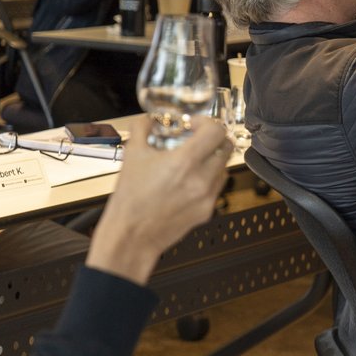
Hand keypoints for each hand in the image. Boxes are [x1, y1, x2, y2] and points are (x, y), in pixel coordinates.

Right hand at [85, 117, 229, 285]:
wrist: (131, 237)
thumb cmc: (130, 200)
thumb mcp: (132, 156)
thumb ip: (142, 130)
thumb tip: (148, 119)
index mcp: (184, 162)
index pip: (215, 131)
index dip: (206, 122)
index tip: (194, 125)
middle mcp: (201, 179)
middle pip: (226, 147)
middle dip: (213, 139)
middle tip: (198, 139)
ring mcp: (207, 197)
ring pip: (224, 167)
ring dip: (213, 159)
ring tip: (193, 161)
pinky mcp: (207, 211)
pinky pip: (217, 188)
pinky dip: (209, 179)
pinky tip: (190, 181)